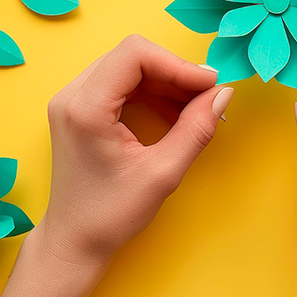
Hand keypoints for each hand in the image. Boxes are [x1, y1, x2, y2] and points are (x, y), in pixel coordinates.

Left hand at [0, 35, 233, 296]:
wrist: (73, 241)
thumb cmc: (110, 215)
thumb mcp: (162, 174)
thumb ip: (196, 129)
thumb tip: (224, 94)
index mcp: (85, 108)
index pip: (135, 55)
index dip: (178, 64)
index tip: (210, 85)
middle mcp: (73, 95)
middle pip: (133, 56)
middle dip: (175, 71)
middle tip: (208, 96)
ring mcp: (73, 99)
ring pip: (129, 66)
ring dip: (166, 81)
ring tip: (196, 106)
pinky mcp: (80, 108)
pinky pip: (122, 83)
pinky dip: (152, 91)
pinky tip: (176, 112)